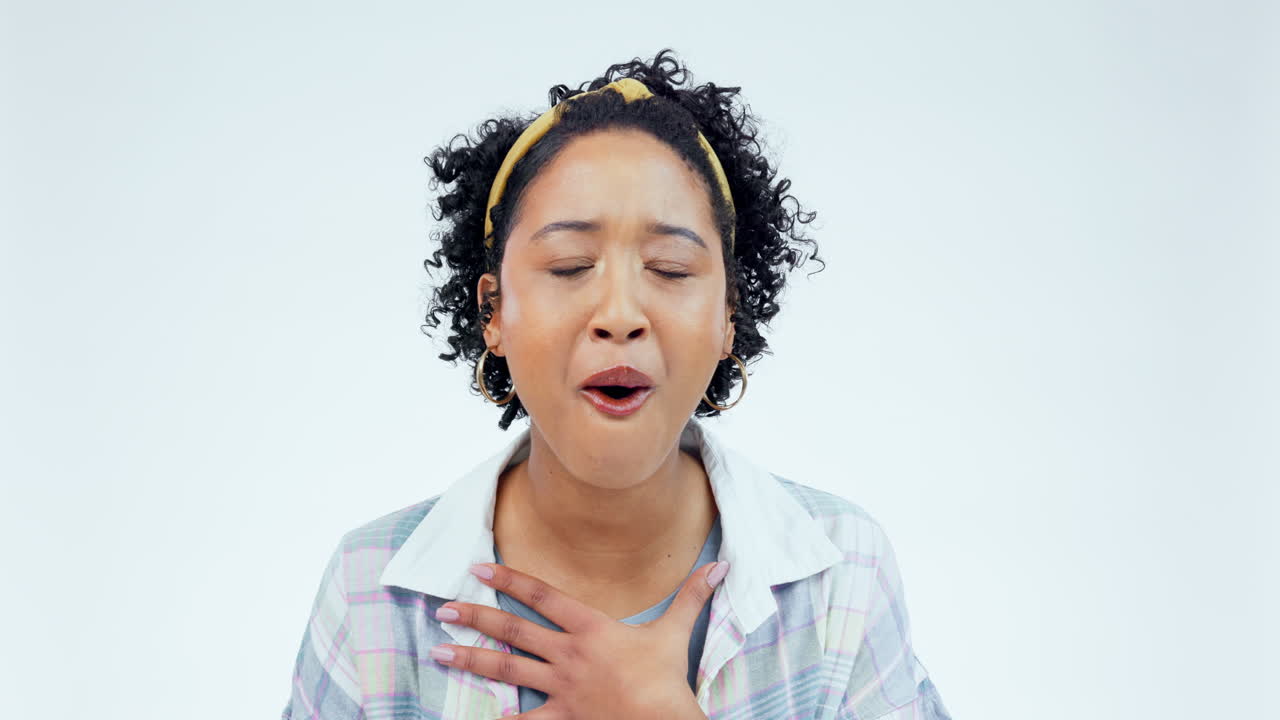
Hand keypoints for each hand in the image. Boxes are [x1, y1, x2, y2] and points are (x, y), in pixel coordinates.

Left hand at [429, 560, 729, 719]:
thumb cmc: (667, 678)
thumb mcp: (676, 632)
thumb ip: (692, 596)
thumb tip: (719, 566)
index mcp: (590, 628)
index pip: (542, 596)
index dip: (509, 579)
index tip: (477, 568)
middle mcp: (568, 655)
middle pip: (513, 631)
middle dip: (475, 618)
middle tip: (443, 609)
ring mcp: (562, 689)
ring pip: (507, 670)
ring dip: (472, 660)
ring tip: (439, 652)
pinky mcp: (564, 718)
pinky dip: (507, 718)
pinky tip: (486, 716)